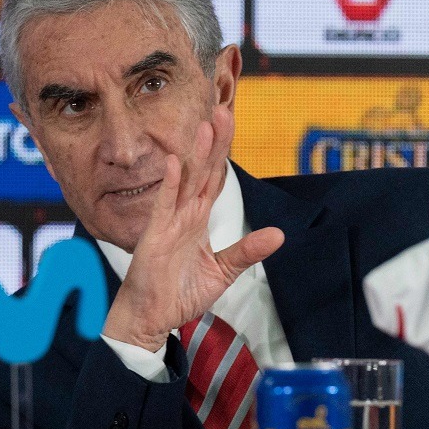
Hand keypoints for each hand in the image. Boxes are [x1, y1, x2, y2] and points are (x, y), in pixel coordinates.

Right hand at [102, 106, 284, 351]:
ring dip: (196, 154)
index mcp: (197, 221)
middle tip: (223, 112)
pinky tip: (178, 162)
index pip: (214, 180)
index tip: (230, 126)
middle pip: (203, 172)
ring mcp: (169, 223)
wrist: (151, 316)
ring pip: (186, 181)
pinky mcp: (156, 236)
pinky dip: (171, 183)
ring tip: (206, 126)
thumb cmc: (177, 294)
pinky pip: (165, 205)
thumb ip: (247, 252)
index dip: (223, 154)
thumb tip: (278, 234)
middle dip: (214, 143)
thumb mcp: (221, 272)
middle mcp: (183, 216)